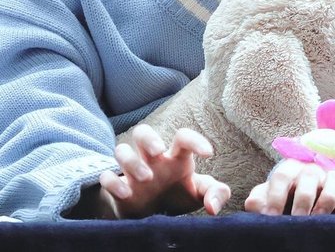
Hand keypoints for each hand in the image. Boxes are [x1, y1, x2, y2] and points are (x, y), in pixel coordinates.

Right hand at [99, 125, 230, 218]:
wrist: (153, 214)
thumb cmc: (179, 195)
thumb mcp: (199, 193)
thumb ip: (215, 193)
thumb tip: (214, 207)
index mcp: (175, 157)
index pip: (183, 137)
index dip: (196, 140)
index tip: (208, 153)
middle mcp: (152, 160)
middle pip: (142, 131)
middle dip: (148, 138)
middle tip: (158, 151)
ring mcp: (132, 172)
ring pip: (121, 150)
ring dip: (131, 161)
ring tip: (146, 178)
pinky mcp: (117, 189)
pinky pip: (106, 177)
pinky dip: (112, 183)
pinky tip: (126, 193)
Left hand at [244, 159, 334, 215]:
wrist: (311, 187)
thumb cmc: (286, 195)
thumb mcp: (271, 195)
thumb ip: (260, 199)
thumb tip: (252, 206)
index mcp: (290, 168)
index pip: (282, 176)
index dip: (275, 196)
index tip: (271, 217)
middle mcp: (312, 169)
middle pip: (309, 176)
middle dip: (302, 201)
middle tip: (296, 221)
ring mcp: (332, 177)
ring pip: (334, 180)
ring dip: (326, 201)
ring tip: (318, 222)